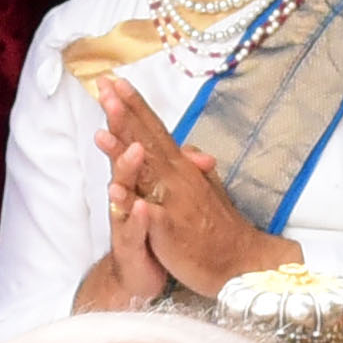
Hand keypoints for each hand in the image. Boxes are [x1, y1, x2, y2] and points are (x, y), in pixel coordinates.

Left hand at [101, 86, 294, 298]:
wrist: (241, 261)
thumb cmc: (218, 226)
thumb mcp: (205, 188)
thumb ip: (193, 166)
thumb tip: (188, 148)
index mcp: (181, 168)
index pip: (156, 130)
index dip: (135, 106)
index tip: (115, 82)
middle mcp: (177, 178)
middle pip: (147, 140)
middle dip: (124, 114)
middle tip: (104, 87)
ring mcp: (174, 203)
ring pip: (145, 173)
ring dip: (123, 152)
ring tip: (100, 133)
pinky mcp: (171, 231)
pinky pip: (150, 216)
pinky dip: (135, 204)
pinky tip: (116, 191)